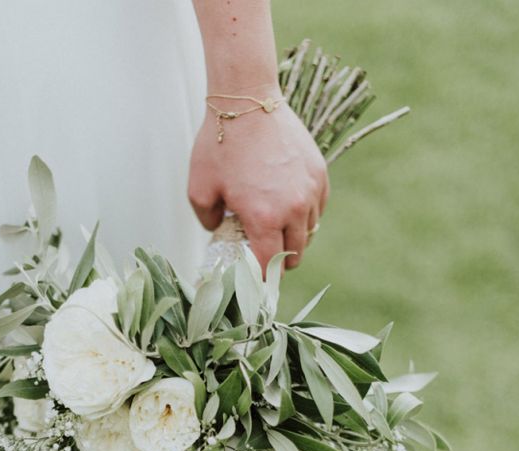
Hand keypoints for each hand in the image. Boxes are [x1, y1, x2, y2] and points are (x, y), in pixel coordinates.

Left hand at [188, 92, 328, 274]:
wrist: (246, 100)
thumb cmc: (218, 145)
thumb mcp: (199, 190)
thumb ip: (208, 222)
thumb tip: (219, 232)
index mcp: (264, 218)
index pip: (270, 264)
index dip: (262, 277)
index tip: (255, 282)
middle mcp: (294, 208)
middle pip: (294, 253)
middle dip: (278, 261)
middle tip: (263, 257)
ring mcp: (311, 190)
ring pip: (309, 232)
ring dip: (294, 238)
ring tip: (276, 230)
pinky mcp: (319, 173)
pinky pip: (318, 207)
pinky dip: (306, 214)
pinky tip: (289, 207)